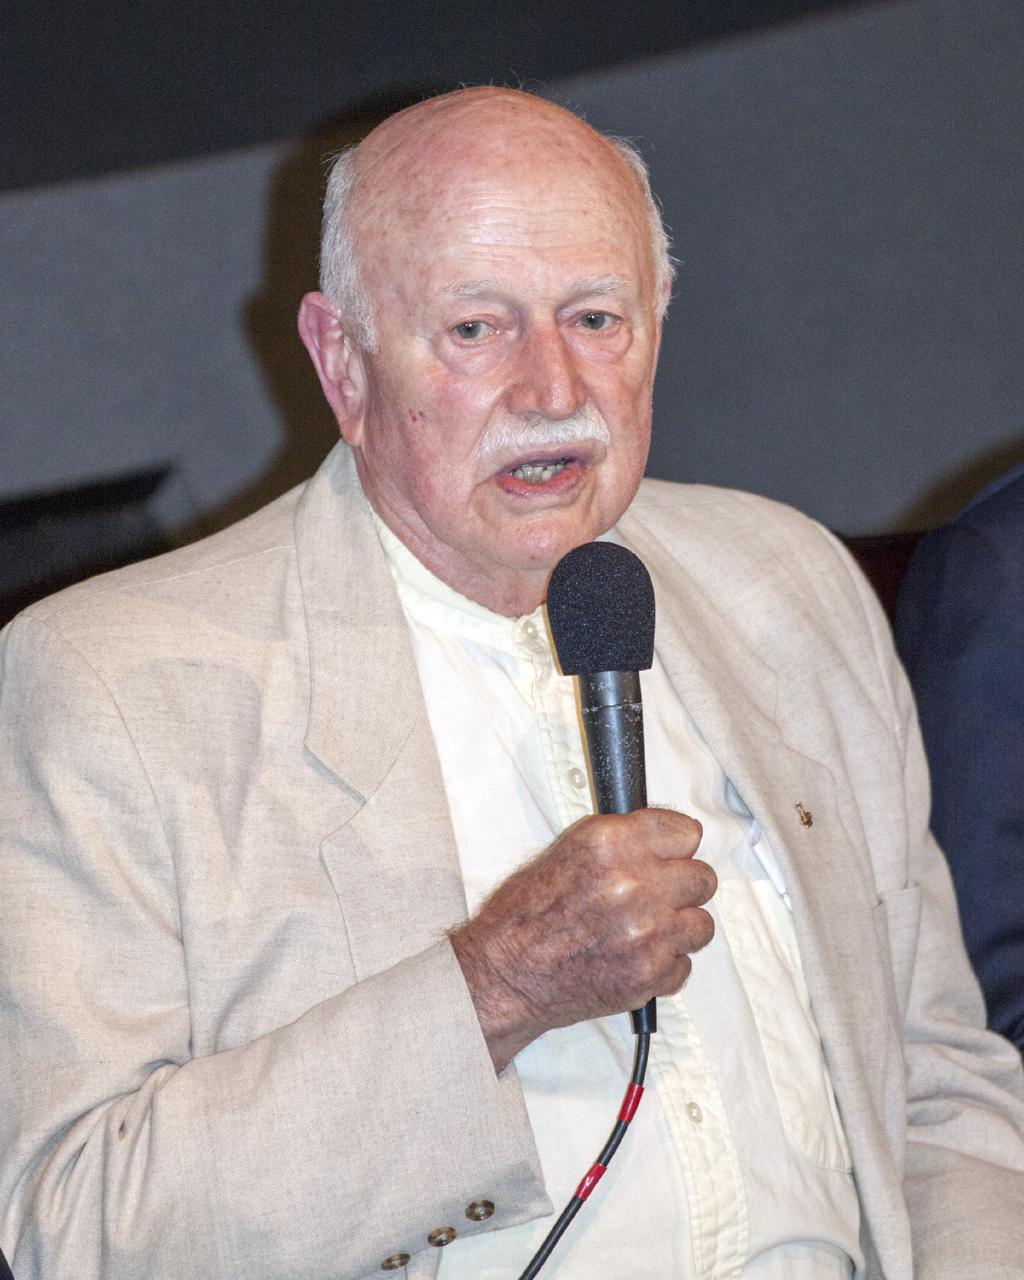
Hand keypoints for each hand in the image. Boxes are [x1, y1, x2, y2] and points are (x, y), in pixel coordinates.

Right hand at [450, 808, 715, 1070]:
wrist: (505, 974)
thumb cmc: (526, 914)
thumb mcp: (568, 851)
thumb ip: (623, 842)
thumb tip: (665, 841)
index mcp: (610, 843)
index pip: (686, 831)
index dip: (677, 846)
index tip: (670, 855)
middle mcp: (634, 883)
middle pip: (703, 878)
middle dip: (683, 887)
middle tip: (658, 897)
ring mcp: (647, 931)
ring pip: (702, 924)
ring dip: (680, 928)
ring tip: (647, 931)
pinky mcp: (650, 973)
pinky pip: (685, 964)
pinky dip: (665, 965)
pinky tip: (633, 959)